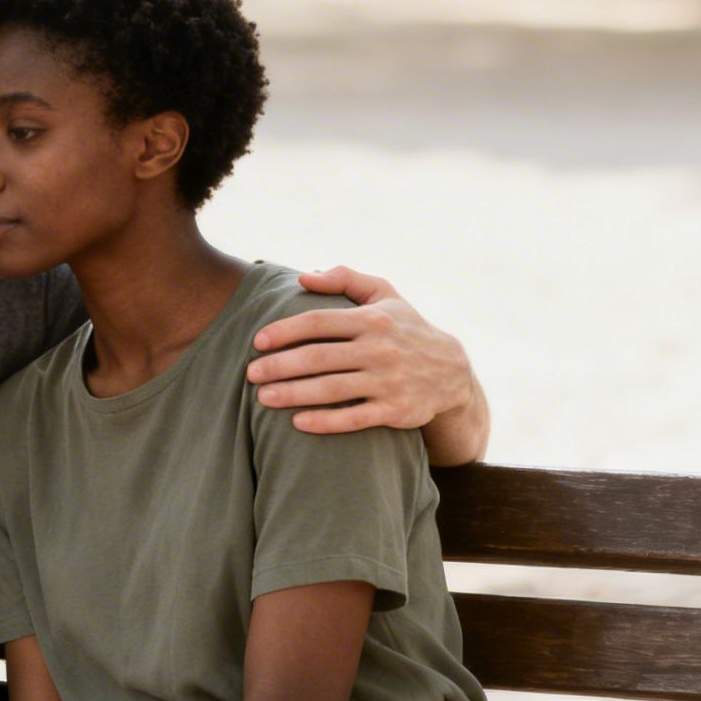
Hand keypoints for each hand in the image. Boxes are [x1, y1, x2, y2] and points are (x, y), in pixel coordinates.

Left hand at [248, 266, 487, 462]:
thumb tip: (303, 277)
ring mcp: (387, 381)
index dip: (284, 331)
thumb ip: (345, 279)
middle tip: (250, 373)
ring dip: (292, 394)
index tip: (258, 342)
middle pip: (318, 358)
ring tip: (262, 398)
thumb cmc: (406, 328)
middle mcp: (379, 349)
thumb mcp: (385, 294)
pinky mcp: (394, 411)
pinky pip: (353, 418)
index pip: (318, 322)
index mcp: (372, 319)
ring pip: (330, 389)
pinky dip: (324, 422)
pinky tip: (297, 423)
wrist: (450, 372)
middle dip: (279, 366)